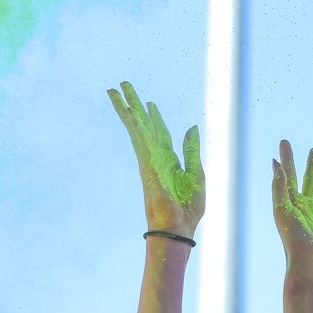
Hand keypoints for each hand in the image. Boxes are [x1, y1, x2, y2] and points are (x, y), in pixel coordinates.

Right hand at [107, 82, 204, 234]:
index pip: (159, 133)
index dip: (154, 116)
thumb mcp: (197, 174)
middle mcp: (155, 157)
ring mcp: (148, 159)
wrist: (178, 228)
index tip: (149, 103)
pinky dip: (133, 123)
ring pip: (135, 127)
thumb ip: (192, 150)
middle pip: (143, 124)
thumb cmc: (188, 209)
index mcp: (169, 161)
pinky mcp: (145, 164)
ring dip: (126, 107)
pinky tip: (128, 109)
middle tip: (123, 84)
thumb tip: (191, 127)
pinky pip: (138, 139)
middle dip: (134, 104)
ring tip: (115, 89)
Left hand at [272, 142, 312, 276]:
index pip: (289, 175)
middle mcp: (307, 207)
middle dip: (311, 164)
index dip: (287, 159)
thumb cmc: (293, 240)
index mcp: (291, 203)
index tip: (284, 143)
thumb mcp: (282, 211)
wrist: (311, 265)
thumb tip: (277, 164)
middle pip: (310, 180)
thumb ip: (280, 187)